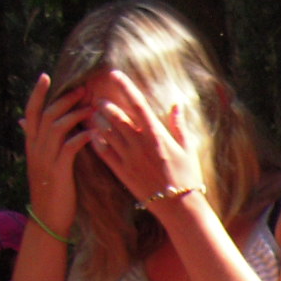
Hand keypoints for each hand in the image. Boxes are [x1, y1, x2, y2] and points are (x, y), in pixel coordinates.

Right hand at [21, 74, 95, 236]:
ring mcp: (46, 158)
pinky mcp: (59, 171)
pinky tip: (93, 132)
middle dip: (64, 99)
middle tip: (82, 89)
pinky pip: (69, 148)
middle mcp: (36, 147)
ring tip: (91, 107)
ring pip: (56, 127)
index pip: (31, 111)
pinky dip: (81, 137)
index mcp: (32, 144)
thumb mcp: (43, 163)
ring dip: (75, 114)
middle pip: (46, 114)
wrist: (48, 217)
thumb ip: (42, 143)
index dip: (37, 93)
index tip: (47, 76)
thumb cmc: (51, 190)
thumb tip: (33, 126)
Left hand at [87, 69, 205, 212]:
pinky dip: (96, 140)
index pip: (137, 103)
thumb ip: (179, 125)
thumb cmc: (188, 177)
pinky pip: (103, 152)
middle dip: (105, 104)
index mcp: (156, 134)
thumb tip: (177, 105)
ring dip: (98, 119)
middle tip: (98, 98)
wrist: (180, 207)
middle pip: (115, 115)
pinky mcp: (122, 172)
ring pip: (106, 131)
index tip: (114, 74)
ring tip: (93, 113)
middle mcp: (140, 143)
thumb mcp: (188, 148)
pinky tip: (93, 134)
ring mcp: (129, 157)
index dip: (124, 86)